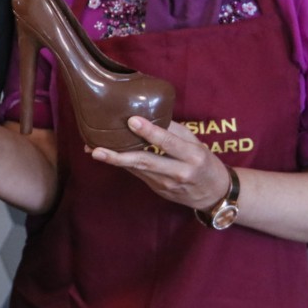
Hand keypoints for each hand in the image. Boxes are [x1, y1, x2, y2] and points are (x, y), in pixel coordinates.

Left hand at [90, 118, 232, 210]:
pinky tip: (106, 156)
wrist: (214, 194)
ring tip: (93, 149)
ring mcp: (166, 184)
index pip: (168, 142)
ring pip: (137, 169)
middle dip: (119, 156)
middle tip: (97, 149)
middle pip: (146, 162)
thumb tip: (149, 113)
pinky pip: (138, 174)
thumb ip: (174, 130)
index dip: (150, 132)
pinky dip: (122, 164)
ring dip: (114, 160)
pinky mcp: (158, 189)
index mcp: (193, 156)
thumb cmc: (205, 162)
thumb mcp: (197, 144)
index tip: (132, 120)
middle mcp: (179, 172)